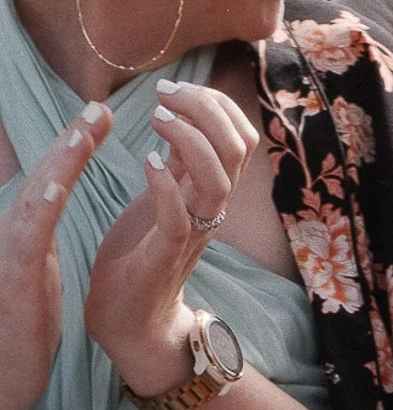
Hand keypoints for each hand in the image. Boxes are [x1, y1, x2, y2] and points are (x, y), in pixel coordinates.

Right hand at [0, 100, 109, 409]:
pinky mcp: (13, 275)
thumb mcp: (34, 273)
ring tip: (84, 131)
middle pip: (44, 177)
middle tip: (99, 107)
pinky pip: (30, 235)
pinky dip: (44, 205)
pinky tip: (60, 182)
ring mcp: (9, 251)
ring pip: (36, 196)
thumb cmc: (18, 326)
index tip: (98, 119)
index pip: (52, 181)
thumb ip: (37, 239)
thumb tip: (44, 209)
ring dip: (60, 162)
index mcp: (24, 232)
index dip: (74, 149)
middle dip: (71, 140)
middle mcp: (13, 233)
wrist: (3, 370)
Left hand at [84, 80, 259, 393]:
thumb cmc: (142, 255)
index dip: (217, 103)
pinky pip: (180, 218)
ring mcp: (194, 233)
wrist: (133, 320)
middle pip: (239, 149)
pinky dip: (165, 184)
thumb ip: (178, 162)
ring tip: (155, 120)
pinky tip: (146, 162)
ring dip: (189, 139)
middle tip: (164, 94)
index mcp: (211, 192)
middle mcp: (211, 210)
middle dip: (206, 109)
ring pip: (219, 180)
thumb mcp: (162, 194)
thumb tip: (183, 116)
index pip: (242, 137)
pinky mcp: (166, 256)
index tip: (175, 89)